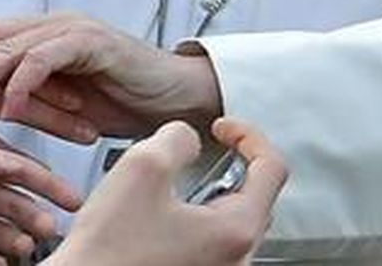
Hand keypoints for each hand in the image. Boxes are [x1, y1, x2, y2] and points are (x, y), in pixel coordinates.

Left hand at [0, 13, 222, 140]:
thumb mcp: (59, 100)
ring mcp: (70, 30)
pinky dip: (24, 85)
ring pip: (11, 47)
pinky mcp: (92, 43)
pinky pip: (47, 63)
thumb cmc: (118, 98)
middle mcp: (49, 25)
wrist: (174, 96)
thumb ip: (23, 93)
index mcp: (39, 34)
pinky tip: (8, 106)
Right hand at [47, 119, 285, 265]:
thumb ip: (177, 138)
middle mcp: (235, 259)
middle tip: (197, 154)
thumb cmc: (109, 252)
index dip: (248, 137)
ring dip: (207, 193)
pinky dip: (193, 219)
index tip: (223, 128)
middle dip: (229, 166)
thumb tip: (187, 139)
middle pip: (255, 197)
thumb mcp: (143, 167)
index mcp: (234, 230)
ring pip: (230, 220)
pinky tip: (159, 216)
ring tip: (171, 187)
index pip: (272, 169)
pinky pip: (210, 243)